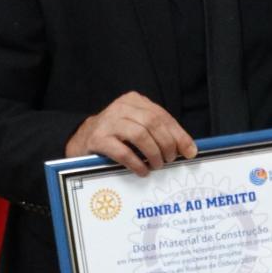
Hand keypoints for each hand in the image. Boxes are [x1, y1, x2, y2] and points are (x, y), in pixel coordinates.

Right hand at [65, 92, 196, 176]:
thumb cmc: (116, 136)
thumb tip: (189, 149)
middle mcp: (121, 107)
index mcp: (134, 101)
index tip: (189, 152)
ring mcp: (107, 122)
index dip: (178, 134)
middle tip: (170, 160)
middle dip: (167, 144)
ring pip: (139, 135)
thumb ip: (160, 133)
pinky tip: (142, 171)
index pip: (162, 116)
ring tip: (157, 165)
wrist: (82, 140)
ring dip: (153, 153)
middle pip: (153, 123)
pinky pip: (122, 151)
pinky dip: (136, 163)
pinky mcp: (97, 139)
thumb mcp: (138, 128)